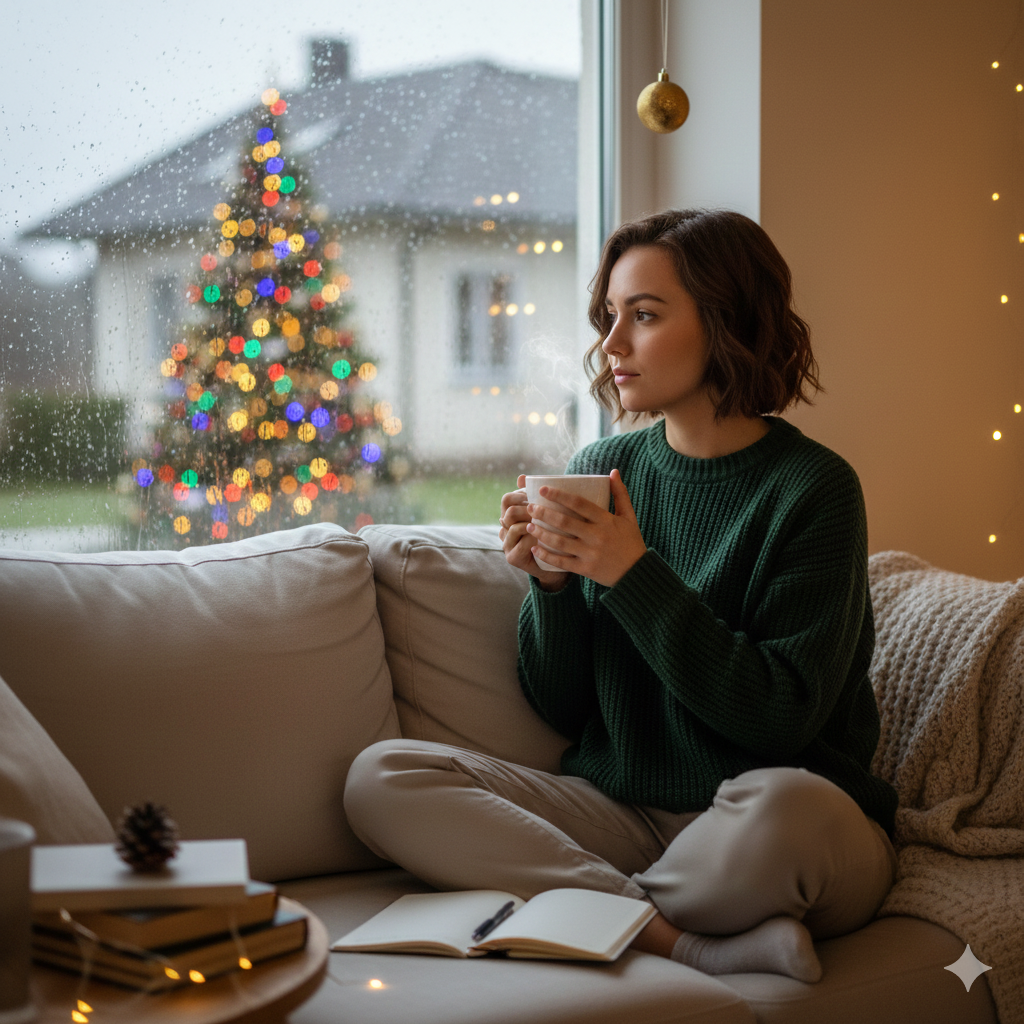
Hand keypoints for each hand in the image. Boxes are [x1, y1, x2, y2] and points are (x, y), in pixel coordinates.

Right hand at [499, 475, 570, 591]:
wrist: (557, 565)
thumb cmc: (553, 535)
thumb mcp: (547, 514)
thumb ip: (537, 497)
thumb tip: (522, 476)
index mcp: (509, 516)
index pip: (507, 499)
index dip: (522, 495)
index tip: (540, 496)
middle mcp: (504, 530)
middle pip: (509, 511)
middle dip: (528, 509)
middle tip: (546, 510)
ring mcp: (506, 545)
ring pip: (514, 526)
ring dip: (533, 522)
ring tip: (548, 522)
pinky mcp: (513, 558)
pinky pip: (522, 542)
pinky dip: (536, 537)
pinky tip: (548, 536)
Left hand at [524, 470, 645, 587]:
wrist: (637, 572)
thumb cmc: (631, 541)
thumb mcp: (629, 516)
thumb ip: (620, 494)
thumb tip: (613, 471)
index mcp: (606, 520)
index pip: (579, 504)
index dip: (559, 495)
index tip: (543, 490)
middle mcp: (597, 536)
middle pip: (565, 522)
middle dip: (544, 513)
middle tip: (530, 507)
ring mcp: (590, 553)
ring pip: (560, 542)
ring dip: (541, 533)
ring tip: (529, 525)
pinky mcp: (586, 569)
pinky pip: (562, 562)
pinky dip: (546, 555)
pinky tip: (534, 547)